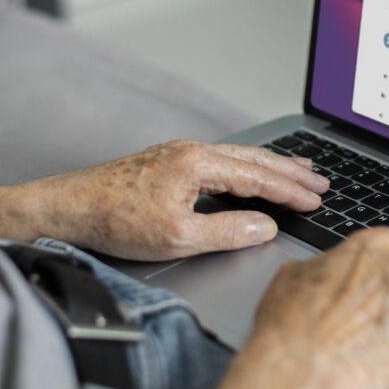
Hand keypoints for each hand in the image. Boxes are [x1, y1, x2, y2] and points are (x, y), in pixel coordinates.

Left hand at [15, 140, 328, 259]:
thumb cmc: (116, 221)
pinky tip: (247, 174)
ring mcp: (177, 155)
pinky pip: (219, 162)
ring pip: (237, 157)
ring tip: (297, 170)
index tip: (317, 198)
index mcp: (198, 163)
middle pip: (253, 159)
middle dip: (290, 171)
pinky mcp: (166, 164)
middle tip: (321, 181)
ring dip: (270, 165)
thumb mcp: (179, 237)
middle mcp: (190, 151)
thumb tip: (265, 227)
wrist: (67, 208)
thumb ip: (228, 232)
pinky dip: (245, 168)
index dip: (290, 190)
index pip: (258, 176)